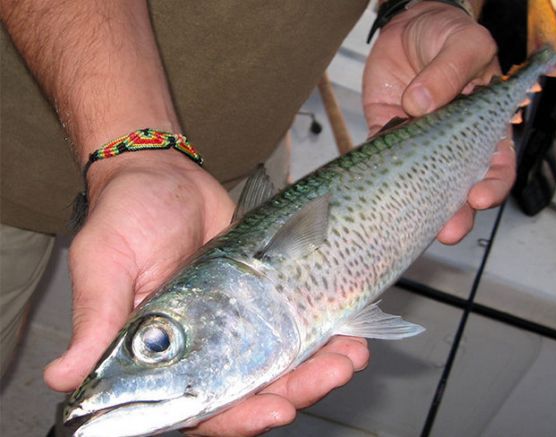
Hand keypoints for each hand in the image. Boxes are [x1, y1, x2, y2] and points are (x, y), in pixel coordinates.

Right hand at [43, 149, 369, 435]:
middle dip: (293, 391)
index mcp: (160, 356)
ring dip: (319, 369)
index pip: (196, 405)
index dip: (234, 416)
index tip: (272, 408)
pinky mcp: (264, 299)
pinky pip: (298, 326)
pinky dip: (327, 334)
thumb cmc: (125, 215)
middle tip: (329, 377)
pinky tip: (352, 334)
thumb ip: (98, 318)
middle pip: (251, 391)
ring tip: (351, 358)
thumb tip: (63, 377)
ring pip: (282, 365)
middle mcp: (202, 349)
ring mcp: (238, 326)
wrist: (165, 175)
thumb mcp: (106, 263)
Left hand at [363, 2, 515, 243]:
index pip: (498, 165)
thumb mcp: (464, 42)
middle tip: (449, 231)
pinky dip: (379, 176)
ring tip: (413, 226)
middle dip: (457, 214)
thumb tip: (420, 104)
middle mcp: (453, 143)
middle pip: (460, 188)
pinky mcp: (387, 136)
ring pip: (420, 184)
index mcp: (485, 126)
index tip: (481, 198)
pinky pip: (382, 160)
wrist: (410, 24)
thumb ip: (450, 70)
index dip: (494, 186)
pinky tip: (377, 190)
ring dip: (418, 207)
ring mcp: (419, 144)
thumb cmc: (448, 34)